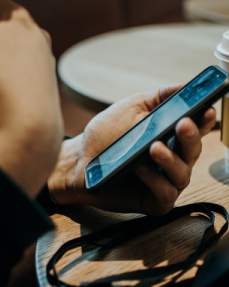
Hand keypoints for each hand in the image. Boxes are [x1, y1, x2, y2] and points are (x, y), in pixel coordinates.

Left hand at [48, 85, 215, 214]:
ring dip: (171, 160)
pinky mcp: (152, 200)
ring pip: (182, 174)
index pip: (194, 129)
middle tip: (183, 124)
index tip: (207, 110)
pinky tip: (140, 167)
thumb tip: (185, 85)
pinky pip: (164, 194)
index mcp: (168, 137)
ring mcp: (162, 181)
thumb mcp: (131, 109)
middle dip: (191, 137)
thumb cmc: (106, 134)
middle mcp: (170, 160)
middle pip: (193, 151)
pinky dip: (155, 180)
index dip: (203, 121)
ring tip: (155, 147)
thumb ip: (158, 98)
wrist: (80, 158)